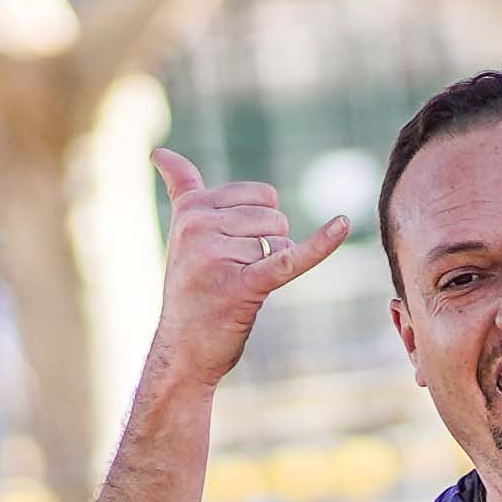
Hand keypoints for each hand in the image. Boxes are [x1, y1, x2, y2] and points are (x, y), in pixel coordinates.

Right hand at [147, 149, 350, 385]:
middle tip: (236, 271)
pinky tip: (342, 225)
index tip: (232, 245)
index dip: (262, 220)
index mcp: (191, 210)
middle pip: (272, 215)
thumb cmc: (192, 289)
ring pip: (278, 241)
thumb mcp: (182, 233)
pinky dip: (320, 245)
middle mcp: (199, 227)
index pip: (257, 194)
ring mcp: (218, 255)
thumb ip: (181, 190)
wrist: (184, 350)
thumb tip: (158, 151)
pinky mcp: (243, 285)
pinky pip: (291, 258)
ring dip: (270, 263)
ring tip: (240, 283)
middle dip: (268, 242)